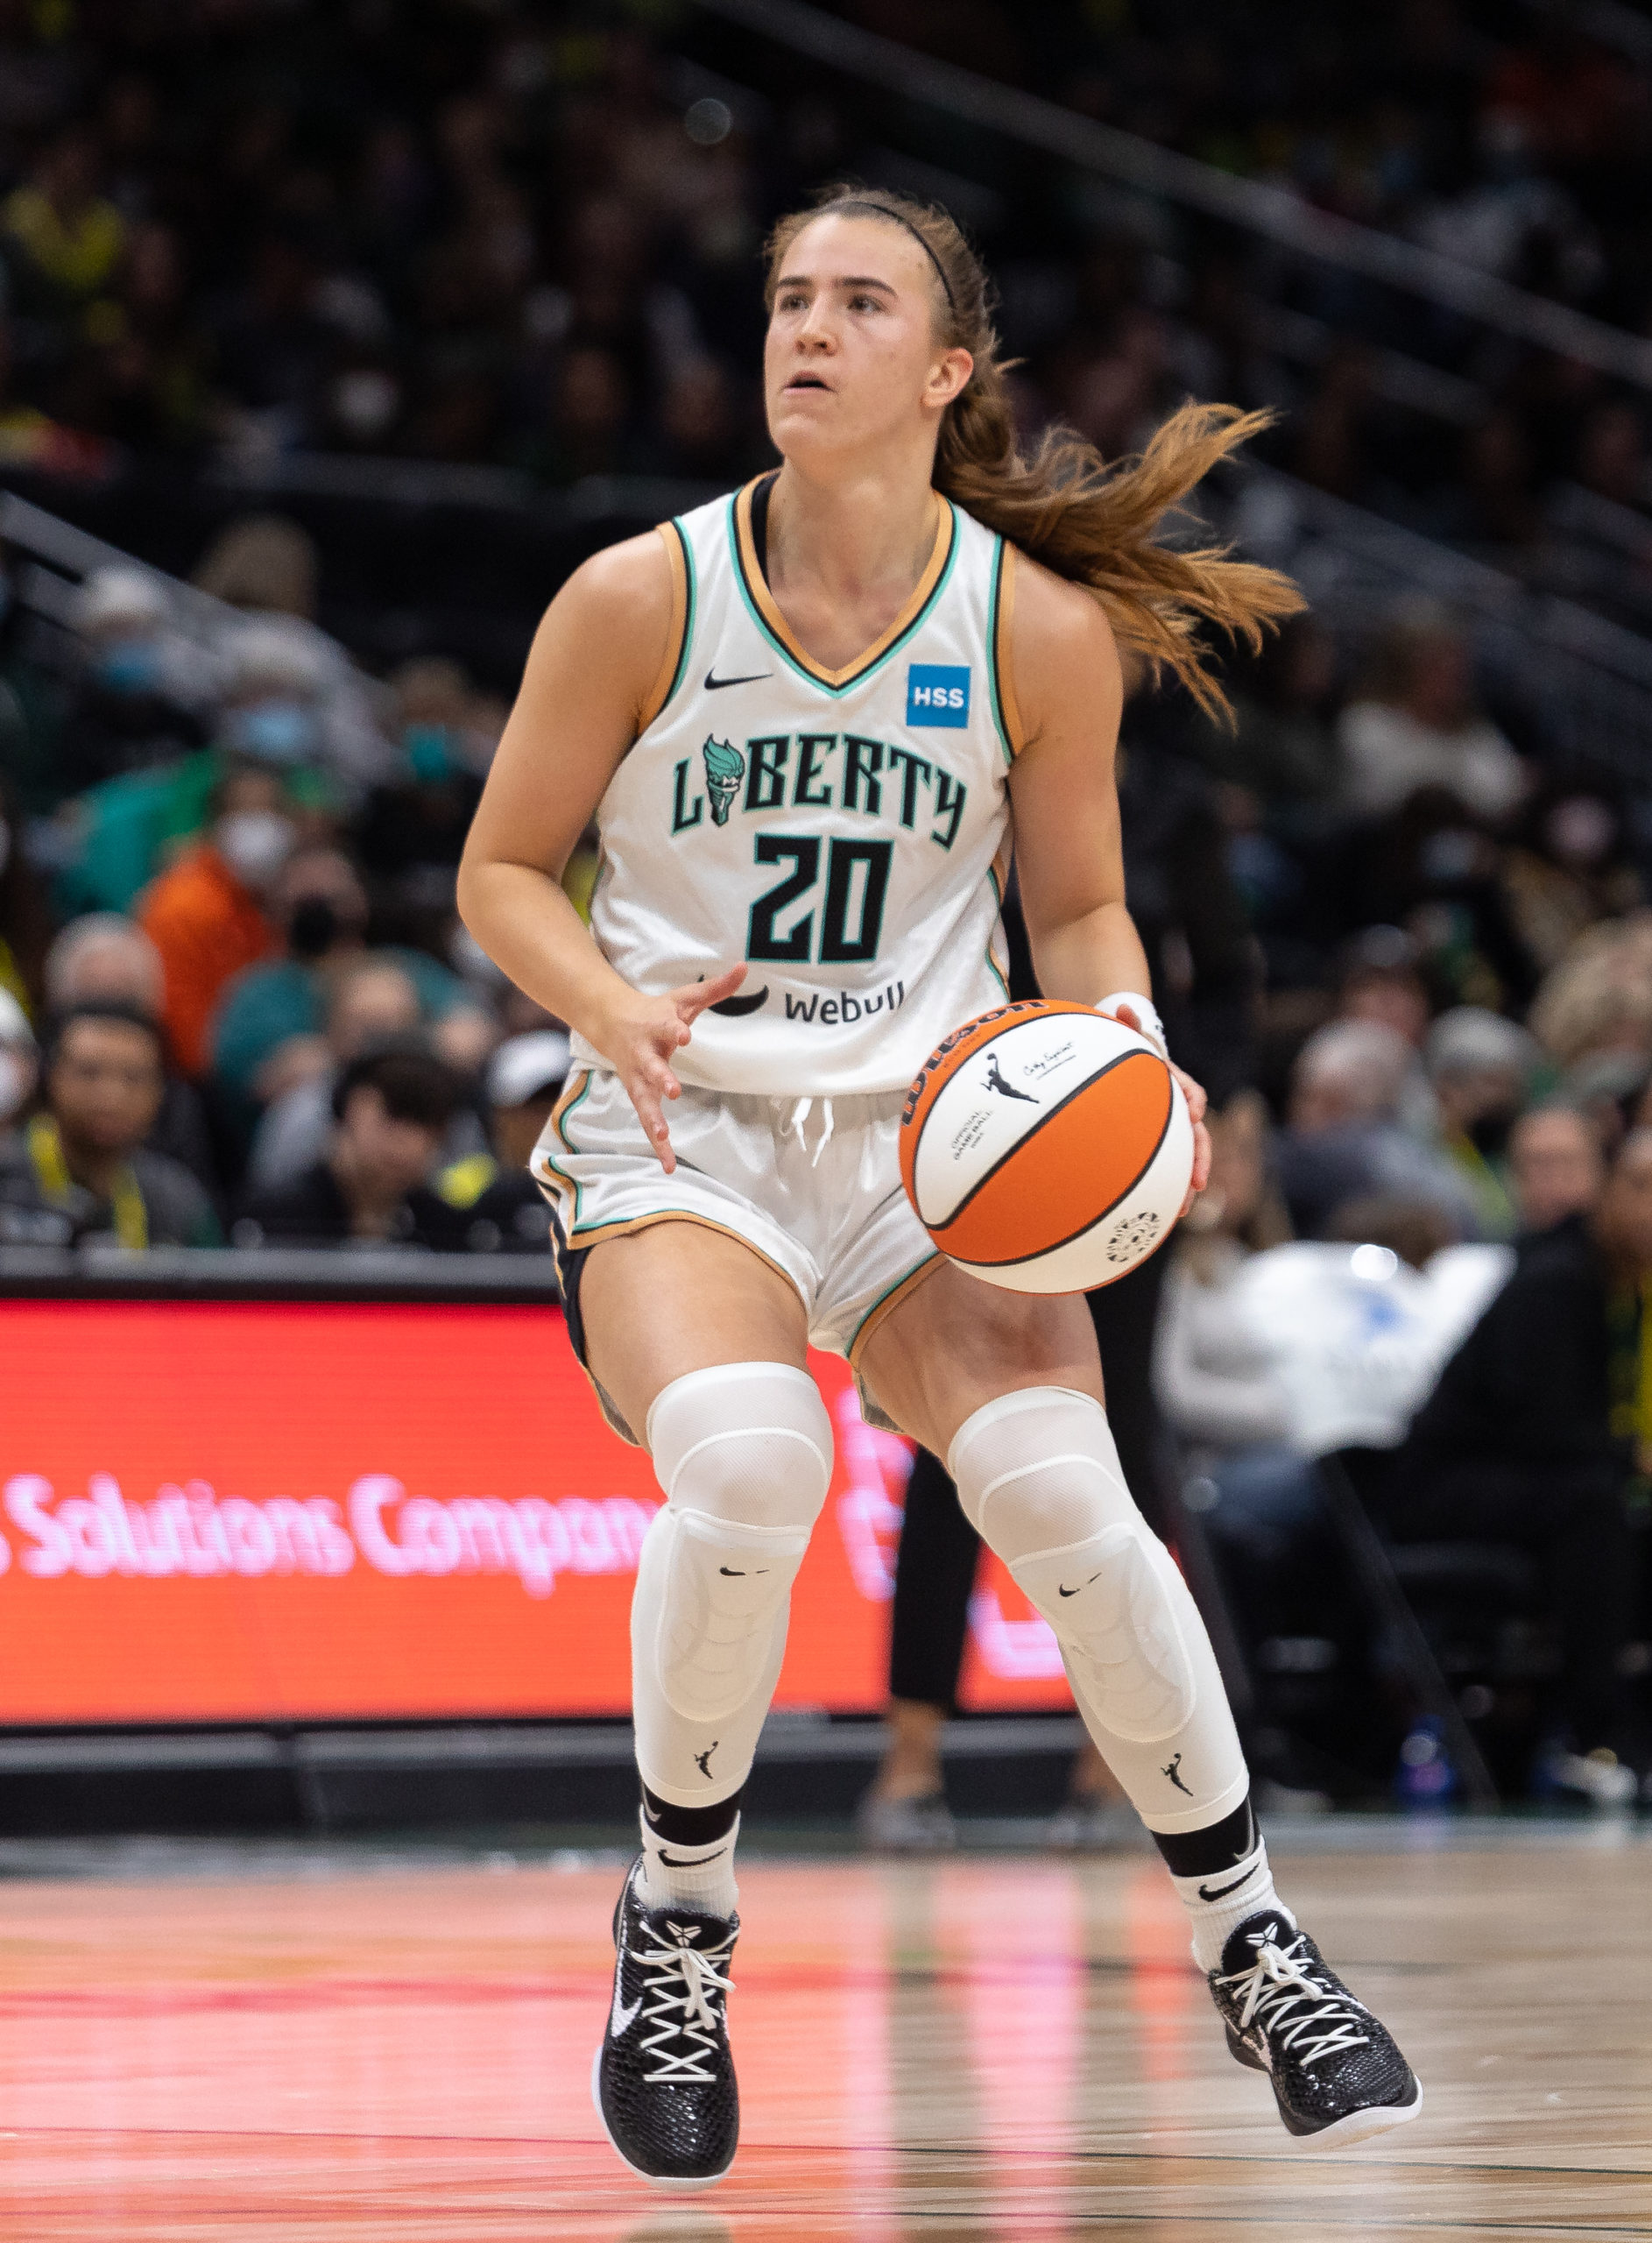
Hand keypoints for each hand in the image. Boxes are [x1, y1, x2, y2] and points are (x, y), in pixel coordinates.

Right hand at [594, 965, 746, 1172]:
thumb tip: (746, 967)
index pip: (667, 1026)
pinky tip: (669, 1165)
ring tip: (663, 1137)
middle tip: (673, 1089)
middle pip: (651, 1067)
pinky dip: (657, 1145)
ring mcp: (638, 1078)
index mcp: (656, 1025)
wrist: (611, 1021)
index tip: (685, 1035)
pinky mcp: (639, 1095)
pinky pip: (648, 1121)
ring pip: (643, 1100)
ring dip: (652, 1119)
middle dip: (660, 1077)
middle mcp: (644, 1054)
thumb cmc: (655, 1010)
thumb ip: (717, 987)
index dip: (675, 1030)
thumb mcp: (685, 997)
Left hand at [1104, 1000, 1210, 1214]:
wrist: (1121, 1058)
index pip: (1192, 1093)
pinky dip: (1161, 1188)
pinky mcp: (1154, 1143)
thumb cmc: (1123, 1049)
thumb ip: (1126, 1022)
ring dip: (1185, 1184)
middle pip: (1196, 1137)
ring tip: (1181, 1211)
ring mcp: (1167, 1128)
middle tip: (1198, 1183)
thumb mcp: (1123, 1035)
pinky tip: (1150, 1215)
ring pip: (1183, 1159)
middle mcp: (1176, 1108)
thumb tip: (1125, 1007)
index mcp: (1173, 1083)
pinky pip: (1161, 1167)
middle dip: (1199, 1160)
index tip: (1193, 1114)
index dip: (1194, 1103)